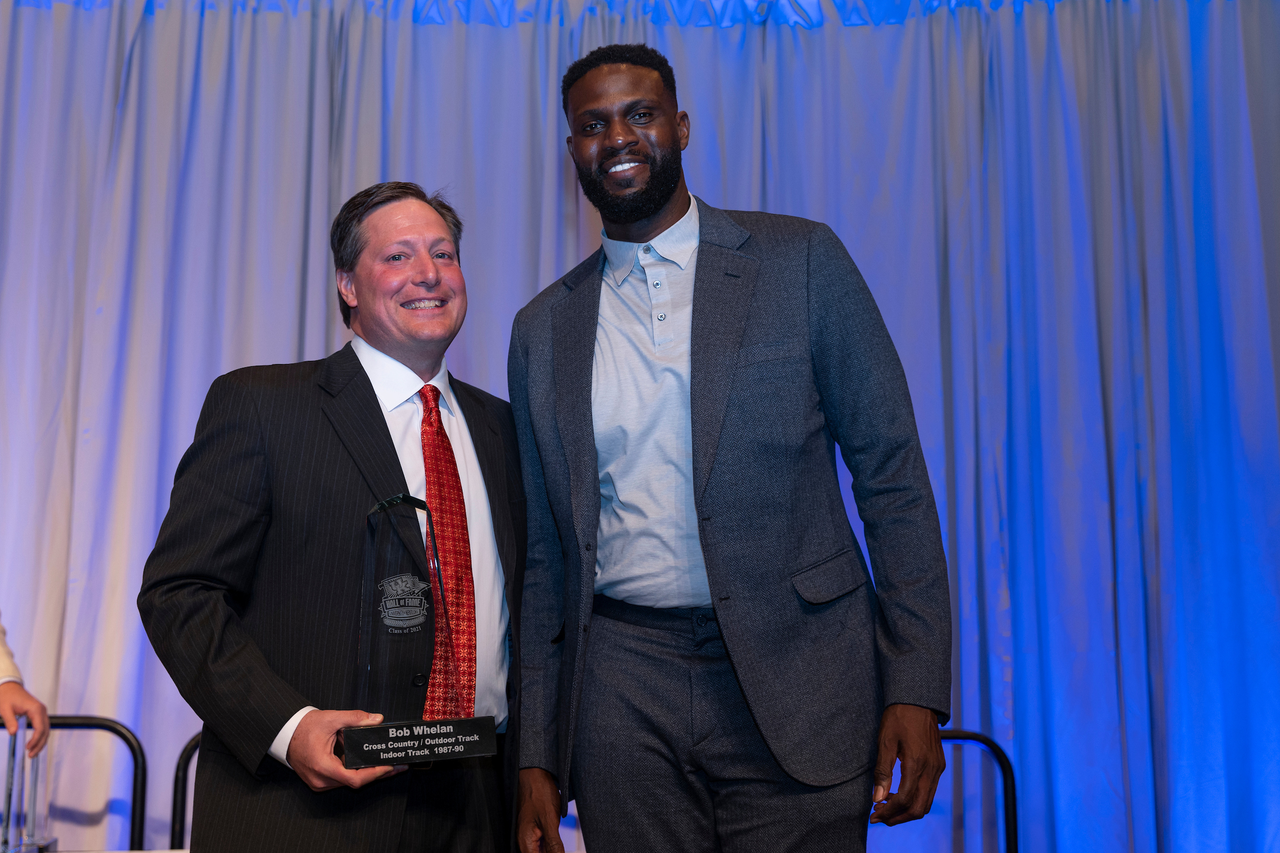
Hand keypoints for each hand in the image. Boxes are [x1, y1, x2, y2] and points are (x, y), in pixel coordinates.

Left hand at [0, 681, 48, 756]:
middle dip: (40, 744)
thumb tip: (14, 733)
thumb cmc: (7, 696)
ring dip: (41, 741)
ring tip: (33, 752)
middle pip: (46, 730)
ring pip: (46, 729)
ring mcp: (41, 712)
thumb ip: (10, 721)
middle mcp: (42, 710)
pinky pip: (42, 727)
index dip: (35, 740)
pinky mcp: (38, 713)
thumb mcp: (5, 709)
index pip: (40, 728)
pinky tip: (34, 743)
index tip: (28, 748)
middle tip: (31, 755)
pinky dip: (40, 736)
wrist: (9, 687)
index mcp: (36, 709)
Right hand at [286, 710, 406, 791]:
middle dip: (376, 773)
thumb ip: (355, 718)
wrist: (286, 733)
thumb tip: (376, 719)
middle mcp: (321, 779)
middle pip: (354, 782)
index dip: (374, 774)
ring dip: (366, 773)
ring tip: (384, 763)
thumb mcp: (331, 718)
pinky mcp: (320, 780)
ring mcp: (319, 782)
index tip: (388, 767)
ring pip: (348, 781)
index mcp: (323, 766)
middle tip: (395, 766)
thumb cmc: (304, 728)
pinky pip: (341, 779)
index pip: (354, 779)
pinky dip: (355, 771)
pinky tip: (367, 763)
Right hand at [517, 767, 564, 852]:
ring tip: (556, 831)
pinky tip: (558, 837)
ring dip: (552, 848)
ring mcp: (529, 835)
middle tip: (558, 841)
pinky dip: (551, 842)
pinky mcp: (535, 829)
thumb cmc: (539, 793)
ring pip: (542, 850)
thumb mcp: (549, 821)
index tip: (559, 849)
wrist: (534, 774)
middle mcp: (525, 841)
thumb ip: (554, 844)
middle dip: (552, 851)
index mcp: (525, 842)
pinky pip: (543, 842)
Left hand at [869, 703, 944, 824]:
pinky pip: (930, 791)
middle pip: (919, 808)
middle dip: (898, 817)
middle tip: (879, 816)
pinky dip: (915, 800)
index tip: (874, 815)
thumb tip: (878, 799)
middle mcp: (932, 769)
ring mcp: (938, 768)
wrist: (918, 700)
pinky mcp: (939, 765)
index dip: (889, 812)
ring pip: (926, 802)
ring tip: (886, 808)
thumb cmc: (898, 718)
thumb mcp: (885, 742)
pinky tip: (898, 795)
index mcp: (917, 763)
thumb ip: (882, 772)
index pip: (905, 800)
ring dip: (906, 811)